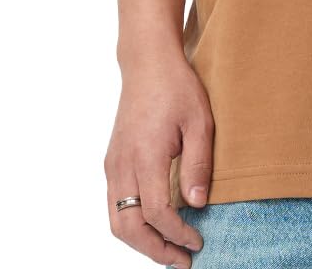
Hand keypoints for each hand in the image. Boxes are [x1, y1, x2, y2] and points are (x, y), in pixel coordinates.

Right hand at [104, 53, 213, 267]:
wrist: (147, 63)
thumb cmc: (177, 87)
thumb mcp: (200, 121)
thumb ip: (198, 164)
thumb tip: (198, 204)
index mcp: (145, 156)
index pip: (156, 213)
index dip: (176, 234)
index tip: (197, 242)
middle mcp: (122, 164)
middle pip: (128, 227)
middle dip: (155, 250)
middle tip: (182, 261)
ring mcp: (113, 164)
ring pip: (116, 220)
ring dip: (141, 242)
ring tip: (169, 250)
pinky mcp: (112, 161)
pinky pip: (115, 204)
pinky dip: (132, 224)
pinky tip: (154, 226)